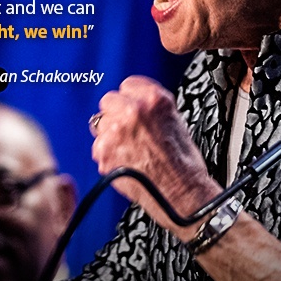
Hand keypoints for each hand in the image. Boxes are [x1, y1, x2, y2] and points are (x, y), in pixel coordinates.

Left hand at [91, 75, 221, 236]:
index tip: (131, 107)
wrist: (182, 194)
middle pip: (109, 101)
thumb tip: (134, 100)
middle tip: (128, 130)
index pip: (127, 85)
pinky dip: (107, 154)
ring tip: (128, 148)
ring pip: (100, 123)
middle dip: (117, 113)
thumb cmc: (183, 163)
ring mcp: (116, 132)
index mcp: (153, 99)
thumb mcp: (176, 120)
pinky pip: (98, 146)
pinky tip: (124, 161)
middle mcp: (133, 111)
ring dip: (109, 133)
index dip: (131, 99)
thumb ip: (151, 105)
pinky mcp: (105, 153)